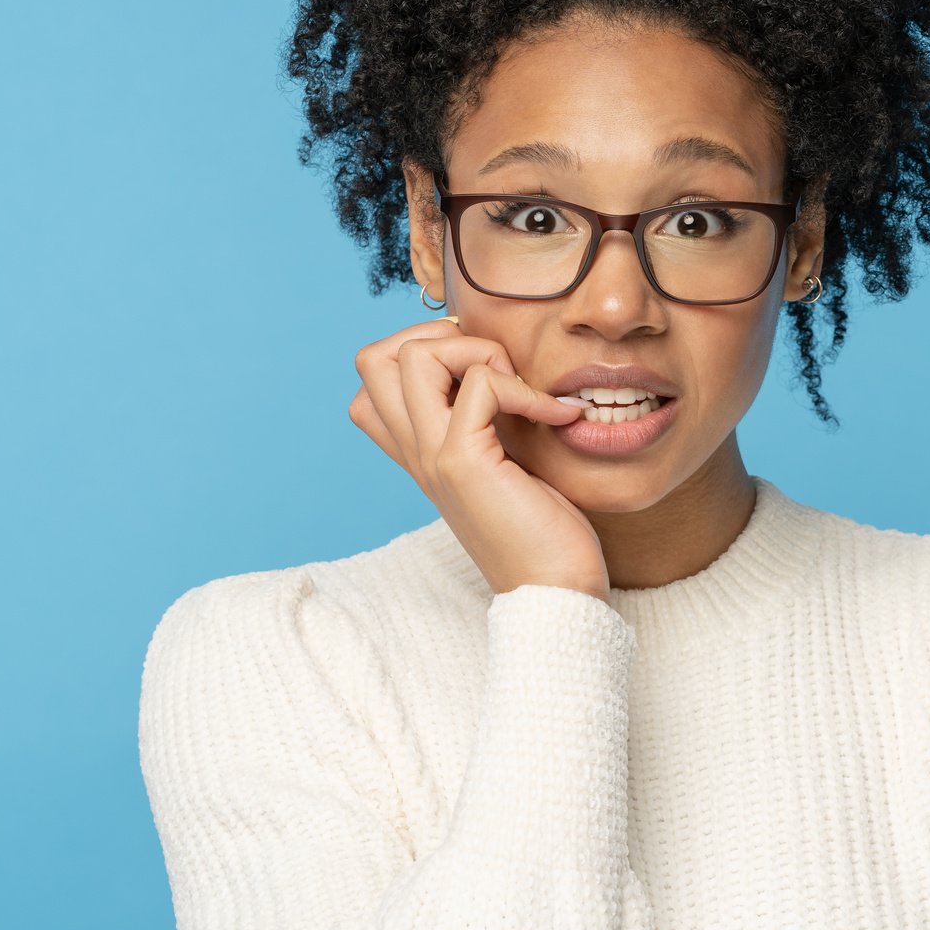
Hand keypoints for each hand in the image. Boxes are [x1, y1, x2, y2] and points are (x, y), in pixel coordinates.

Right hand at [348, 316, 605, 599]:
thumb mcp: (508, 463)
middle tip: (492, 365)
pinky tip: (557, 415)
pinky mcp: (463, 463)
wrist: (555, 594)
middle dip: (436, 335)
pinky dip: (525, 386)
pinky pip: (481, 383)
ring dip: (477, 351)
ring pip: (412, 356)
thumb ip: (491, 420)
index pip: (372, 381)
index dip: (421, 352)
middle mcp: (415, 452)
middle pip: (372, 357)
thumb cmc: (544, 533)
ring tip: (520, 388)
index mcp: (420, 452)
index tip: (482, 371)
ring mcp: (432, 456)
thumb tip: (506, 365)